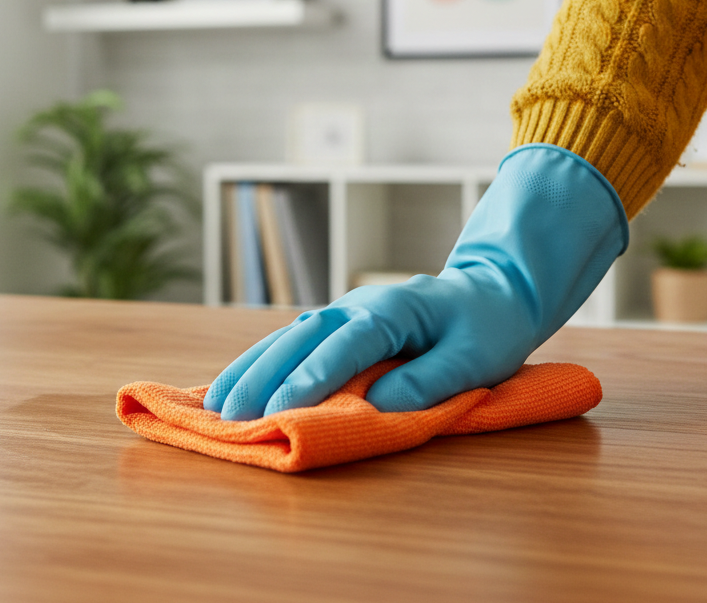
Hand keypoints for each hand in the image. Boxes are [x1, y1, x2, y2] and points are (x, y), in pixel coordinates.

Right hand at [204, 145, 627, 419]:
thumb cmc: (487, 327)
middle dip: (264, 375)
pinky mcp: (339, 324)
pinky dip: (264, 361)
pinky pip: (294, 341)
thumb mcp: (476, 358)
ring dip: (252, 367)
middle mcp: (357, 304)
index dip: (312, 377)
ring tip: (216, 403)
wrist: (491, 292)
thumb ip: (430, 381)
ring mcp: (344, 310)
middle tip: (230, 414)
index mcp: (391, 310)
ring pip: (288, 336)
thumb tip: (378, 407)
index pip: (344, 344)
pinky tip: (238, 382)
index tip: (281, 410)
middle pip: (301, 336)